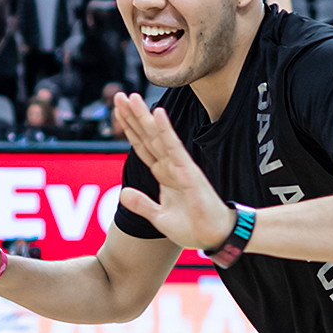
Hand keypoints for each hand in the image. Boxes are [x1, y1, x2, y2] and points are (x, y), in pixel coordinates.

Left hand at [111, 93, 234, 248]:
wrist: (214, 237)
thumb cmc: (194, 227)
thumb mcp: (160, 218)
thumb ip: (142, 204)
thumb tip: (122, 194)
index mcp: (164, 175)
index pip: (142, 147)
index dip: (130, 130)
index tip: (118, 112)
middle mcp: (170, 166)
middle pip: (146, 137)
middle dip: (132, 116)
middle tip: (119, 95)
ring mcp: (179, 166)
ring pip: (157, 137)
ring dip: (144, 117)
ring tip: (132, 97)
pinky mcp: (189, 171)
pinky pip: (174, 147)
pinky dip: (166, 130)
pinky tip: (158, 113)